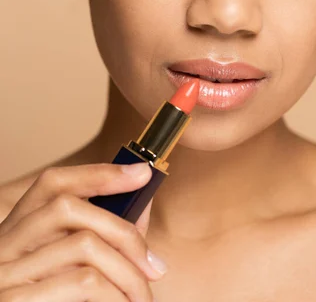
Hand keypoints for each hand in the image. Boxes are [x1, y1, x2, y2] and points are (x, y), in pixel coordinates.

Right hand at [0, 163, 166, 300]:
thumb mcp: (65, 268)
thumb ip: (100, 236)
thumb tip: (142, 202)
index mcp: (16, 230)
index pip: (53, 183)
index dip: (98, 172)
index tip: (142, 173)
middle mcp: (5, 244)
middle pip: (69, 207)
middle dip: (123, 232)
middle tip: (155, 267)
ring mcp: (6, 272)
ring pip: (84, 244)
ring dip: (127, 272)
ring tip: (142, 296)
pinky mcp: (14, 300)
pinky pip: (83, 281)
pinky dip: (115, 293)